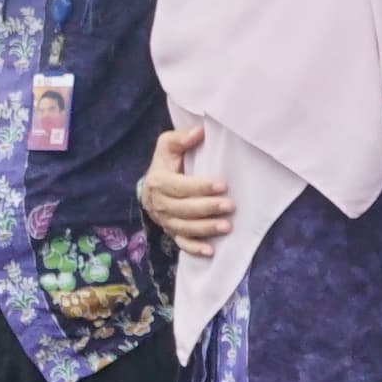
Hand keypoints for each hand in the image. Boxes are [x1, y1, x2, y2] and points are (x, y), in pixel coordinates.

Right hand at [139, 124, 231, 254]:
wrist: (151, 187)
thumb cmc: (166, 163)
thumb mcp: (167, 146)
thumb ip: (181, 138)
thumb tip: (199, 131)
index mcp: (158, 181)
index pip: (179, 187)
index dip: (200, 187)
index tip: (222, 185)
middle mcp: (160, 204)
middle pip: (183, 209)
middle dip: (207, 208)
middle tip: (230, 206)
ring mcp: (165, 220)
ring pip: (184, 228)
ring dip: (206, 228)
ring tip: (227, 227)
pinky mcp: (171, 232)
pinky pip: (182, 243)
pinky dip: (195, 248)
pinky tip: (211, 251)